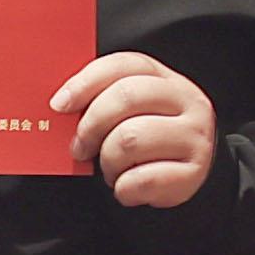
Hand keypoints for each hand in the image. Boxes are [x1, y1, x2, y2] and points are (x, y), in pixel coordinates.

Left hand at [58, 53, 219, 207]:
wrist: (184, 180)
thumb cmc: (148, 145)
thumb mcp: (131, 114)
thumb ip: (102, 100)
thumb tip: (60, 105)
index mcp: (166, 80)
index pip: (124, 65)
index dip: (86, 82)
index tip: (60, 105)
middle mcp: (187, 102)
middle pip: (127, 97)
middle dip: (91, 125)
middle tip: (79, 147)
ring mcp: (195, 137)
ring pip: (130, 139)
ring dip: (109, 161)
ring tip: (112, 169)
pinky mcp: (194, 173)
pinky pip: (142, 179)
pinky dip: (123, 188)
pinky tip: (127, 187)